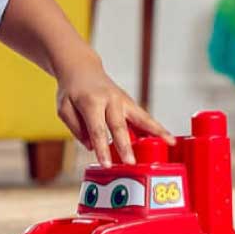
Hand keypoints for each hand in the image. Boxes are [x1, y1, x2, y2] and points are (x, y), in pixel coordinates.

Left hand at [55, 56, 171, 165]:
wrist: (82, 69)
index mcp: (91, 102)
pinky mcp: (130, 103)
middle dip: (126, 146)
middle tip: (132, 162)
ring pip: (142, 117)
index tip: (107, 164)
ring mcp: (123, 100)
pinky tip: (167, 139)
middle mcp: (110, 100)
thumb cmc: (71, 91)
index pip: (97, 129)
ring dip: (156, 131)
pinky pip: (144, 117)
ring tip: (170, 142)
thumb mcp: (64, 108)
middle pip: (120, 126)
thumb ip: (76, 128)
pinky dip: (156, 128)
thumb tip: (92, 146)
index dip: (102, 148)